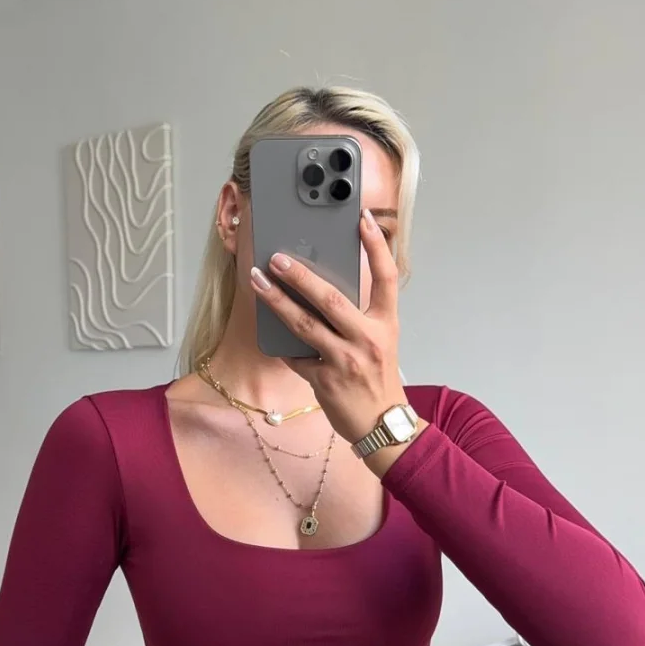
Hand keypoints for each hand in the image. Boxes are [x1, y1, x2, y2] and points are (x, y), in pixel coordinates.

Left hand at [249, 208, 408, 446]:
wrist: (381, 425)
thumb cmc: (378, 379)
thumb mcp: (380, 341)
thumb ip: (358, 316)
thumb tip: (320, 288)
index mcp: (386, 324)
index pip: (386, 277)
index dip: (376, 247)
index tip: (362, 220)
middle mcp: (367, 339)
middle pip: (331, 299)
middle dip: (300, 275)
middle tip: (277, 257)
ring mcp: (345, 361)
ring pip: (305, 325)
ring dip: (277, 301)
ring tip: (257, 282)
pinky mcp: (325, 381)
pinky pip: (295, 356)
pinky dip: (281, 343)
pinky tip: (266, 328)